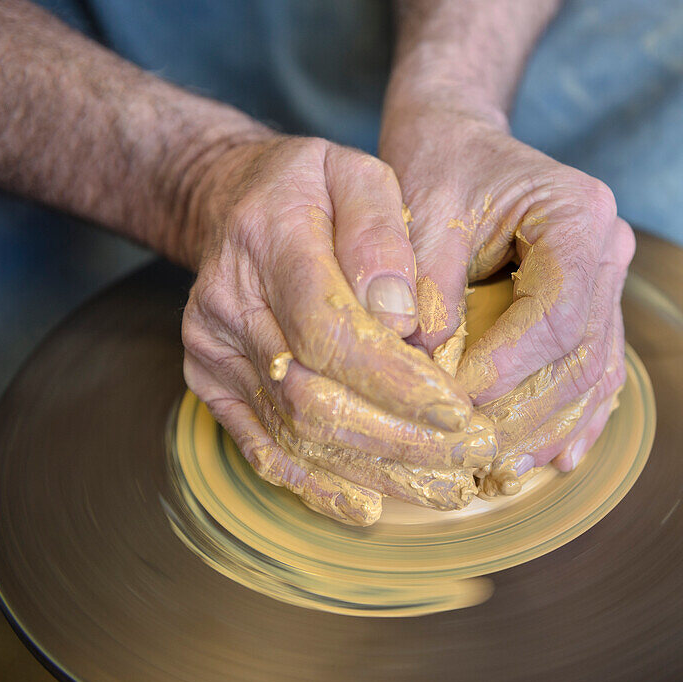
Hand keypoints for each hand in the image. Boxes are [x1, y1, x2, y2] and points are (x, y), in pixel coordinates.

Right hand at [180, 136, 496, 523]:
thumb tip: (401, 317)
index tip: (460, 411)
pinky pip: (261, 446)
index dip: (397, 381)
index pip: (331, 330)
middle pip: (313, 395)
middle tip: (471, 457)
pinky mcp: (211, 383)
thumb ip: (381, 234)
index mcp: (267, 240)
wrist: (230, 199)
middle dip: (400, 438)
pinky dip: (314, 484)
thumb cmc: (312, 187)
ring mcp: (213, 350)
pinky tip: (366, 507)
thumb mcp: (358, 174)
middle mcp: (228, 303)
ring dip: (373, 470)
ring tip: (442, 490)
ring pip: (293, 432)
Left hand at [379, 105, 634, 495]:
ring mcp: (608, 278)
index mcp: (578, 214)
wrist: (460, 140)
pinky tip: (555, 458)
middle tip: (479, 454)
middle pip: (582, 351)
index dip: (509, 367)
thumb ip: (428, 281)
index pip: (556, 312)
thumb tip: (428, 360)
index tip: (455, 398)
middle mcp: (609, 247)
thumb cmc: (441, 164)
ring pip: (593, 369)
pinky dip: (572, 415)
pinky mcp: (593, 304)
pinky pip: (593, 367)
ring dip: (553, 426)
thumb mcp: (424, 210)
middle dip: (530, 411)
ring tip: (509, 471)